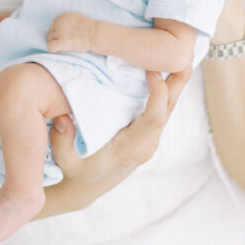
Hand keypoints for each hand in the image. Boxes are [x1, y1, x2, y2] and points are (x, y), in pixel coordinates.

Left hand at [47, 12, 96, 53]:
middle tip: (65, 43)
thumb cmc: (90, 28)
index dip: (58, 33)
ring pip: (49, 40)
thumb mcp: (76, 19)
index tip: (65, 37)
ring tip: (65, 46)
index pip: (53, 26)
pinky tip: (59, 50)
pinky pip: (50, 46)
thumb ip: (67, 22)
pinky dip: (53, 49)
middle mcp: (58, 22)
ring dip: (56, 43)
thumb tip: (62, 29)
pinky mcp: (61, 41)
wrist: (95, 34)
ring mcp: (59, 32)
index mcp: (61, 17)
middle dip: (56, 38)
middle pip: (50, 33)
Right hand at [47, 68, 189, 205]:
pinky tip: (163, 70)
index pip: (153, 119)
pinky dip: (163, 90)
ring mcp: (149, 139)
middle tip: (183, 56)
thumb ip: (62, 141)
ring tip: (179, 57)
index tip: (152, 72)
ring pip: (167, 108)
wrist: (87, 187)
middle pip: (168, 110)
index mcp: (132, 148)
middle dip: (177, 84)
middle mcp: (146, 143)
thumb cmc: (76, 172)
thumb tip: (62, 116)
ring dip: (174, 84)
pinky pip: (160, 109)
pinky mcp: (147, 134)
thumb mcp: (65, 161)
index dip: (158, 95)